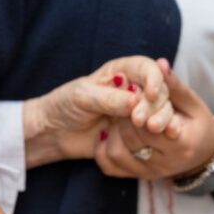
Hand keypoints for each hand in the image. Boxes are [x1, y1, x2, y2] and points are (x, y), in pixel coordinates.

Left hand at [23, 56, 176, 168]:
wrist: (55, 132)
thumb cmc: (64, 106)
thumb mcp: (82, 98)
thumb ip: (109, 98)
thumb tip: (135, 102)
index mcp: (122, 71)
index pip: (147, 68)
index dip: (153, 79)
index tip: (151, 94)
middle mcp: (134, 89)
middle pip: (159, 93)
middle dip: (154, 106)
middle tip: (140, 121)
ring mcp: (136, 112)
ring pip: (159, 115)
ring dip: (154, 124)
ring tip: (144, 131)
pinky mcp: (135, 133)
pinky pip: (149, 137)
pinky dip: (147, 141)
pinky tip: (136, 146)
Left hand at [94, 63, 213, 180]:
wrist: (204, 155)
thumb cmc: (198, 123)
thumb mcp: (192, 103)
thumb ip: (174, 86)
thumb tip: (160, 64)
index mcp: (182, 144)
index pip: (150, 126)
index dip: (138, 109)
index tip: (131, 93)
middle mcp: (165, 163)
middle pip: (131, 139)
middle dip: (122, 116)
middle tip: (118, 100)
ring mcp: (150, 173)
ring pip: (117, 154)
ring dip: (111, 131)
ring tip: (114, 115)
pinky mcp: (138, 177)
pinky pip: (111, 167)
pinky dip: (103, 150)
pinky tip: (106, 134)